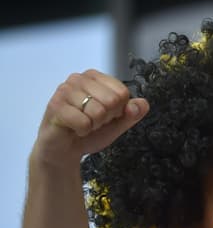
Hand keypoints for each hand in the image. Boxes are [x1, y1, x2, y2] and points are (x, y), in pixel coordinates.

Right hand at [32, 70, 148, 171]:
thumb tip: (142, 104)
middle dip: (106, 118)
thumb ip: (132, 113)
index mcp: (95, 77)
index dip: (118, 110)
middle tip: (93, 121)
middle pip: (112, 100)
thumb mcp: (117, 123)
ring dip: (93, 125)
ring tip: (83, 124)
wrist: (65, 149)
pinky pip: (83, 122)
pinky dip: (82, 131)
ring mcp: (65, 90)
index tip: (106, 115)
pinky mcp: (55, 106)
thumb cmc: (89, 132)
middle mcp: (79, 79)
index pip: (122, 92)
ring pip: (98, 111)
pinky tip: (74, 129)